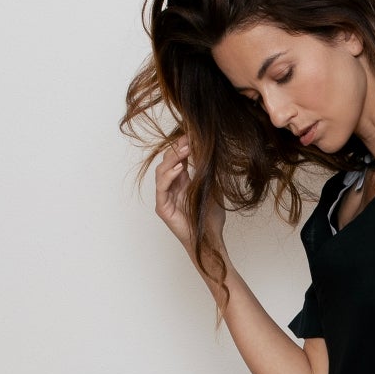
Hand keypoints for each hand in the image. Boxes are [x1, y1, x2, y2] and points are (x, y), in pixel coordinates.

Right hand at [155, 137, 224, 257]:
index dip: (183, 145)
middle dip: (178, 148)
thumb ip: (209, 171)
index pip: (178, 158)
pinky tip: (179, 168)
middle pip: (168, 161)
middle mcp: (171, 187)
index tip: (193, 133)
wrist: (210, 240)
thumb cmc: (211, 218)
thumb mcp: (213, 188)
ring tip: (186, 149)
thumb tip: (212, 150)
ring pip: (162, 171)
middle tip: (189, 137)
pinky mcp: (162, 208)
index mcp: (181, 181)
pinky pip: (161, 188)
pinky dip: (169, 176)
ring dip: (173, 159)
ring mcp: (165, 197)